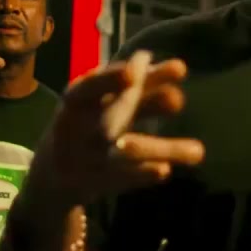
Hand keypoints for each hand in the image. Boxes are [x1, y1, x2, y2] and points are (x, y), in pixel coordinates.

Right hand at [39, 51, 204, 206]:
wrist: (52, 171)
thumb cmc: (87, 120)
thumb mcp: (105, 99)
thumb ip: (140, 85)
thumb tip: (178, 67)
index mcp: (76, 99)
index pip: (90, 87)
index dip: (110, 78)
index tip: (136, 69)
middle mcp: (76, 128)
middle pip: (112, 117)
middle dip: (143, 108)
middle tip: (179, 99)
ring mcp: (85, 158)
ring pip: (125, 152)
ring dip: (161, 149)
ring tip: (199, 151)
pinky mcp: (94, 183)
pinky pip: (122, 179)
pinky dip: (141, 175)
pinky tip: (165, 171)